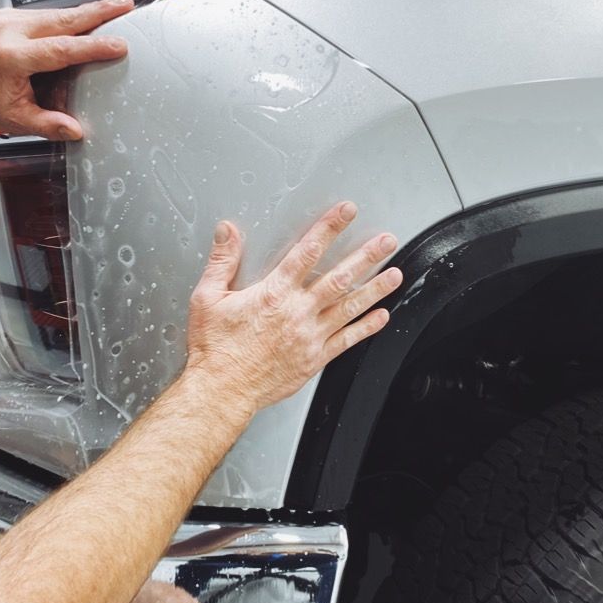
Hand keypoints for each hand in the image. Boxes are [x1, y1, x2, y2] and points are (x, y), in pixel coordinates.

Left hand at [0, 0, 133, 140]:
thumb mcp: (16, 120)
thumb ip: (48, 124)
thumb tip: (76, 130)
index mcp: (12, 57)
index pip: (61, 49)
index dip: (92, 47)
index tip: (117, 45)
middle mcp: (10, 31)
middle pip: (63, 18)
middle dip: (98, 11)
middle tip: (125, 5)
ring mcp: (10, 19)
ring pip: (58, 12)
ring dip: (89, 11)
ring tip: (116, 8)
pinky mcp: (12, 16)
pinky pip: (48, 14)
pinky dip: (72, 16)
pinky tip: (90, 17)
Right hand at [185, 201, 402, 413]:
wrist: (221, 390)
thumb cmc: (215, 349)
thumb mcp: (207, 297)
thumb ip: (221, 261)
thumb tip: (228, 232)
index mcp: (273, 293)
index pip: (307, 252)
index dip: (329, 228)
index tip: (345, 213)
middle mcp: (297, 312)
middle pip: (339, 278)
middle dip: (366, 257)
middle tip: (386, 242)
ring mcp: (309, 336)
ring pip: (350, 307)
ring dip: (375, 290)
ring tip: (395, 275)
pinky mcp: (314, 359)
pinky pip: (347, 341)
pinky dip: (366, 328)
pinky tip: (381, 317)